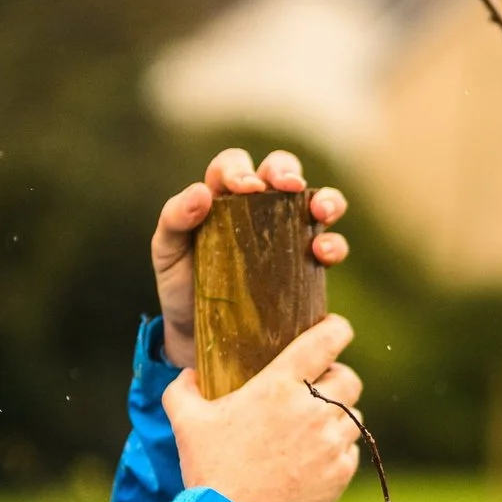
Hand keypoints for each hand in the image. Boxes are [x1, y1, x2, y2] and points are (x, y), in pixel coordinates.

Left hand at [152, 148, 349, 370]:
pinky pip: (331, 246)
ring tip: (322, 213)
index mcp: (223, 196)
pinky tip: (323, 254)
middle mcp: (259, 206)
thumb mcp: (166, 253)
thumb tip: (200, 192)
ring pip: (316, 200)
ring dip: (326, 199)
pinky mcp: (307, 265)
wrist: (200, 336)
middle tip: (289, 186)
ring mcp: (287, 234)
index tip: (247, 188)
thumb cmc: (182, 285)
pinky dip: (334, 244)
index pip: (234, 165)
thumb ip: (174, 219)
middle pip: (280, 169)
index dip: (242, 169)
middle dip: (288, 171)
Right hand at [163, 313, 362, 501]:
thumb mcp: (185, 422)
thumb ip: (184, 389)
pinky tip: (312, 461)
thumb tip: (190, 374)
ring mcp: (331, 442)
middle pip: (349, 378)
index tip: (337, 330)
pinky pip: (351, 450)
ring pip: (353, 416)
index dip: (337, 329)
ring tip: (311, 431)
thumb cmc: (209, 470)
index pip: (327, 340)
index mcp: (279, 385)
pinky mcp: (341, 473)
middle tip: (316, 392)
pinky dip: (337, 452)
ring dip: (338, 418)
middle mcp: (313, 409)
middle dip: (336, 380)